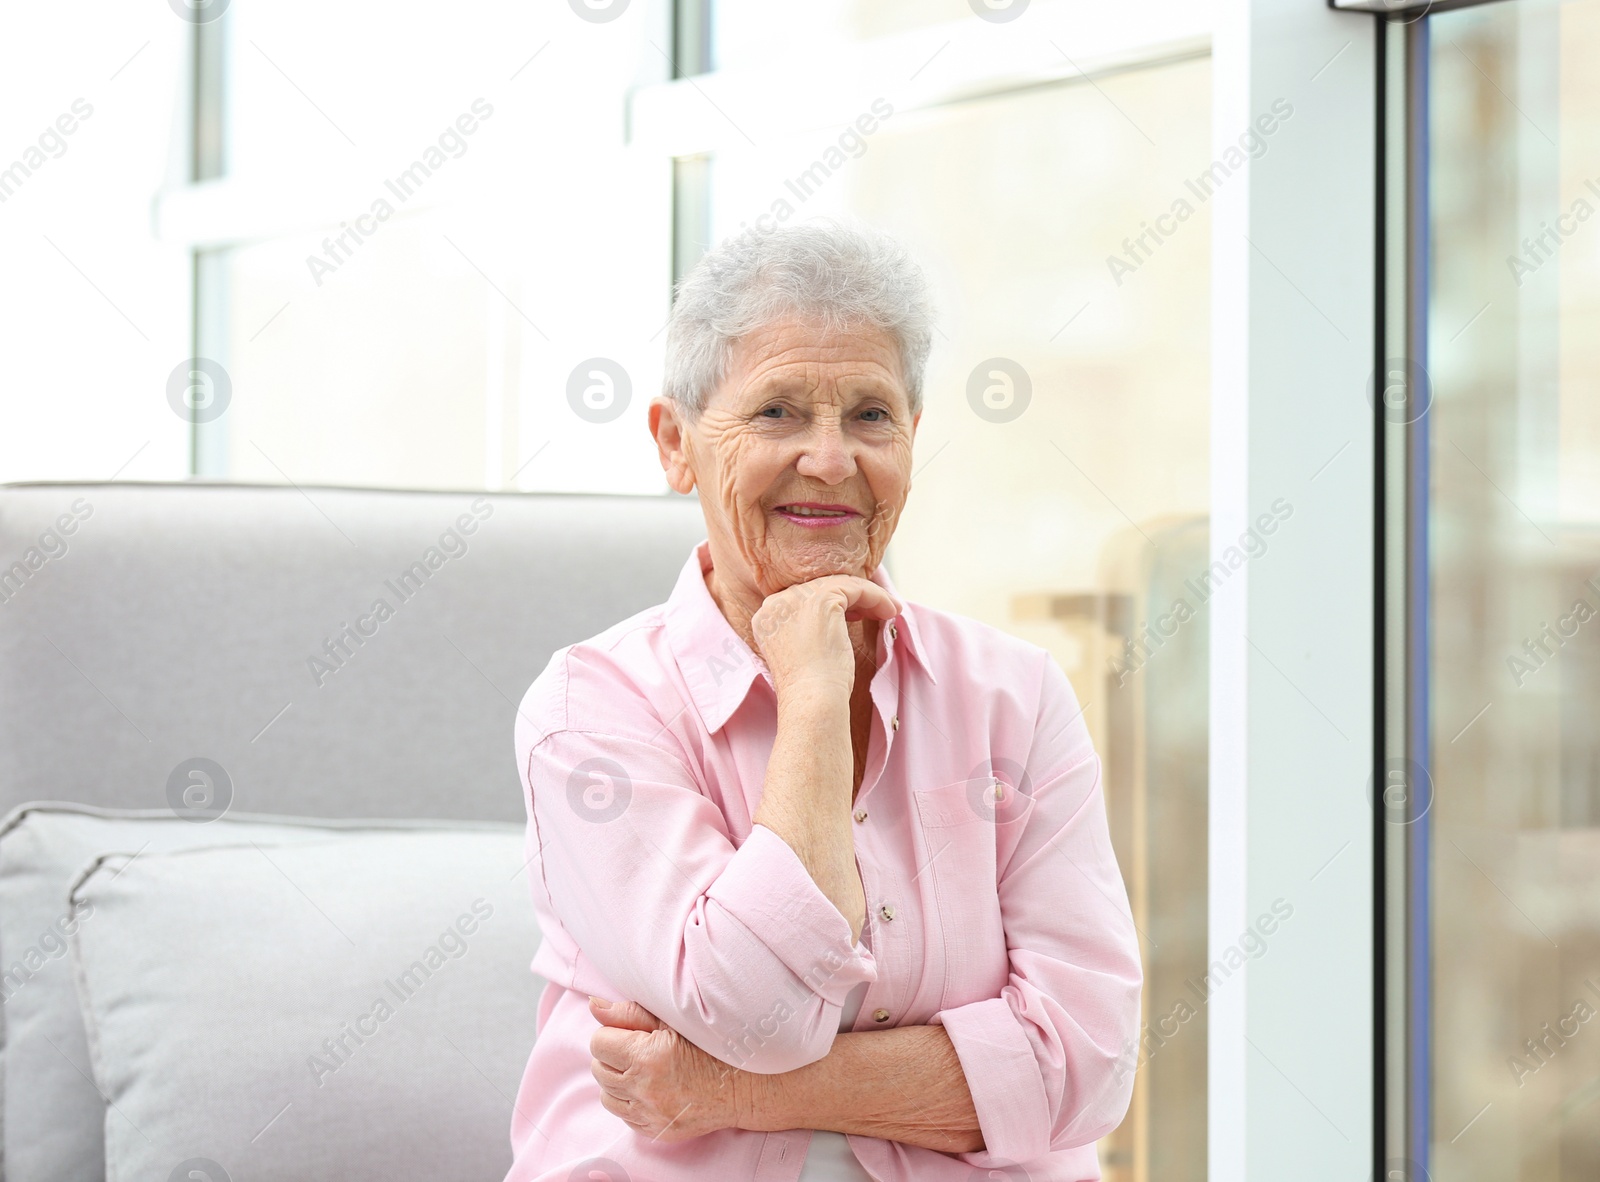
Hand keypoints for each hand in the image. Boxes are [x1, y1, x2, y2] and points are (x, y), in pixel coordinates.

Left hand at [588, 996, 748, 1140]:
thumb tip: (594, 1006)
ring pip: (606, 1096)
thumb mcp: (674, 1021)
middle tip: (637, 1048)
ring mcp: (649, 1115)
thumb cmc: (711, 1046)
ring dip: (617, 1080)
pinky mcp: (655, 1132)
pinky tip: (650, 1088)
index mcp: (647, 1056)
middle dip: (612, 1055)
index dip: (612, 1033)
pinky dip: (629, 1101)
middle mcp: (644, 1089)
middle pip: (598, 1069)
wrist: (743, 1087)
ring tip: (642, 1069)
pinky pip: (623, 1116)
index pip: (599, 1043)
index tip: (631, 1032)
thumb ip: (629, 1013)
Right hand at [749, 575, 900, 701]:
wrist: (811, 701)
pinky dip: (876, 597)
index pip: (803, 598)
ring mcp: (796, 599)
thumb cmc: (810, 690)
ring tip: (889, 610)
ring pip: (840, 585)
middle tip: (876, 610)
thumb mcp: (801, 655)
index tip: (854, 616)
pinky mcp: (821, 600)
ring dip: (869, 596)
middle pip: (820, 588)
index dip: (831, 604)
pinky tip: (890, 610)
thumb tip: (835, 621)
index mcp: (766, 618)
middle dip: (851, 597)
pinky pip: (855, 588)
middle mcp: (776, 604)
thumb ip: (805, 633)